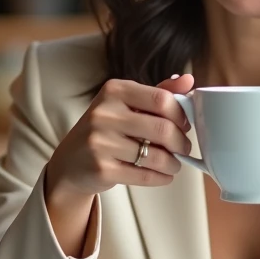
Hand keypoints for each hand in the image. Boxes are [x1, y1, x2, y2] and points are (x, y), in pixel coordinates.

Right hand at [46, 74, 194, 200]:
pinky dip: (161, 178)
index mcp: (114, 91)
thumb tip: (188, 80)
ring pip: (156, 156)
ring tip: (174, 164)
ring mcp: (100, 142)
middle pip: (162, 128)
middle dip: (181, 142)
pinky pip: (144, 176)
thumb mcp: (126, 104)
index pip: (161, 99)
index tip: (185, 125)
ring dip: (173, 163)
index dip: (181, 115)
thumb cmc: (106, 129)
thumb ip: (158, 92)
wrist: (70, 162)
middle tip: (184, 148)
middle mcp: (104, 113)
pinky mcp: (101, 169)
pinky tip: (164, 175)